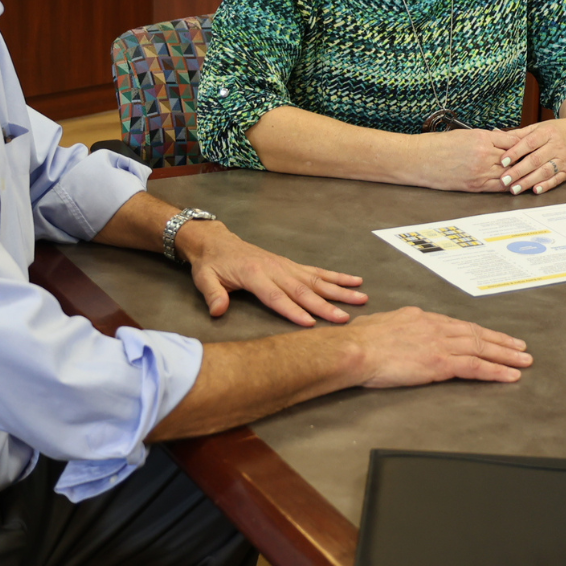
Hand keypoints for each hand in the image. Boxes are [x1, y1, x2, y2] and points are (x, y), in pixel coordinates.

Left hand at [175, 220, 367, 325]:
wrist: (217, 242)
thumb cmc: (211, 263)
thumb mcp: (203, 278)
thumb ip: (212, 294)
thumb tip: (218, 311)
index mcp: (254, 274)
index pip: (276, 296)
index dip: (293, 311)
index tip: (311, 323)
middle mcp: (275, 268)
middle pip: (303, 290)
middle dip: (325, 306)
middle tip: (345, 318)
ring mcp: (286, 266)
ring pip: (317, 280)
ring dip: (340, 291)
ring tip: (361, 298)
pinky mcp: (292, 265)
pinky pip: (317, 272)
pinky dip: (337, 277)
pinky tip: (355, 281)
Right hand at [346, 306, 531, 386]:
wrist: (355, 349)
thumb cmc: (359, 341)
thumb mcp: (380, 325)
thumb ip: (394, 329)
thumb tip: (392, 331)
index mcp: (422, 318)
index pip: (458, 325)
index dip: (479, 332)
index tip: (493, 337)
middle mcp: (435, 327)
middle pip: (476, 334)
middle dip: (501, 342)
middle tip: (520, 348)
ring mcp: (440, 344)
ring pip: (482, 349)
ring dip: (506, 356)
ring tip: (523, 362)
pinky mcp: (441, 363)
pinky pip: (475, 367)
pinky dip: (495, 371)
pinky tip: (509, 376)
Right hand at [415, 128, 521, 191]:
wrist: (419, 159)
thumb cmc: (438, 145)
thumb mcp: (464, 134)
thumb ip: (485, 138)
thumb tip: (501, 140)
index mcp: (481, 137)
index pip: (511, 140)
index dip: (521, 144)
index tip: (528, 146)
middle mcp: (483, 154)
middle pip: (514, 157)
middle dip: (524, 159)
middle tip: (535, 160)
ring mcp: (480, 171)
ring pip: (509, 173)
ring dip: (518, 174)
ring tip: (528, 174)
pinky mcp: (474, 185)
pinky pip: (498, 186)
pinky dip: (508, 185)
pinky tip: (513, 184)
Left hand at [497, 118, 565, 194]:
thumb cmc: (555, 131)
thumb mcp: (538, 127)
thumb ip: (518, 134)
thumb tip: (494, 133)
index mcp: (547, 133)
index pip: (529, 143)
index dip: (515, 152)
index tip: (502, 161)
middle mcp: (557, 146)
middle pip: (535, 160)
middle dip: (518, 171)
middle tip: (504, 180)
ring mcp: (564, 159)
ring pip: (545, 171)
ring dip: (529, 181)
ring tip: (514, 188)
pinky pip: (557, 179)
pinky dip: (546, 185)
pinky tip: (535, 190)